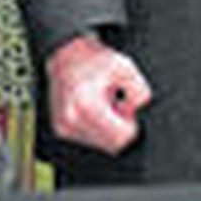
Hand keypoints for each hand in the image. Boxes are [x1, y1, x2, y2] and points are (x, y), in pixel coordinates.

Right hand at [46, 34, 152, 155]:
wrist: (67, 55)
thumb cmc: (93, 59)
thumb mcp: (125, 67)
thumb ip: (139, 91)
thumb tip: (138, 109)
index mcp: (86, 105)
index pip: (120, 138)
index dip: (131, 125)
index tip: (128, 109)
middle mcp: (72, 120)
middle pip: (112, 145)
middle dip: (120, 127)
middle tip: (117, 103)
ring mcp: (64, 127)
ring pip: (101, 144)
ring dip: (108, 127)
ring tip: (105, 102)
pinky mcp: (61, 130)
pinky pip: (90, 139)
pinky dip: (97, 126)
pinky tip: (95, 108)